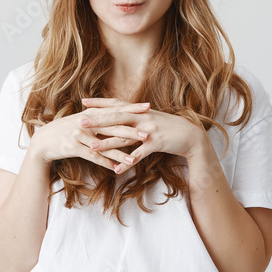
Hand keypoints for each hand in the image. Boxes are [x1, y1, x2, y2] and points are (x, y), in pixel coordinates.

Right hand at [28, 101, 152, 171]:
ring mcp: (80, 135)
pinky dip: (105, 163)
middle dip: (132, 131)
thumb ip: (100, 117)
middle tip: (148, 134)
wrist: (44, 141)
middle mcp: (87, 122)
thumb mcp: (83, 120)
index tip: (149, 107)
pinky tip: (116, 169)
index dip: (132, 108)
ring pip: (104, 145)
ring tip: (134, 159)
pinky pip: (93, 157)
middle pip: (113, 127)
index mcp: (92, 113)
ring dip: (120, 153)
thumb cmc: (67, 130)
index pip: (116, 109)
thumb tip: (120, 114)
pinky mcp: (73, 147)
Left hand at [79, 97, 205, 173]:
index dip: (100, 102)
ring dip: (108, 143)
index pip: (116, 104)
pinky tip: (116, 170)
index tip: (83, 101)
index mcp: (140, 111)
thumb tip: (121, 114)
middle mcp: (143, 117)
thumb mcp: (152, 117)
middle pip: (116, 118)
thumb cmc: (170, 127)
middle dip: (97, 120)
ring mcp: (149, 130)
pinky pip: (139, 154)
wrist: (191, 135)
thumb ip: (136, 115)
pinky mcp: (157, 143)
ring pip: (125, 137)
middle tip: (80, 122)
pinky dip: (128, 163)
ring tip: (92, 147)